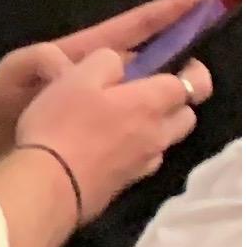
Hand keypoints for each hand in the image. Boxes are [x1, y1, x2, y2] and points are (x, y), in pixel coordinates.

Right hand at [9, 46, 210, 220]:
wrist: (49, 185)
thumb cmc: (62, 124)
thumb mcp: (76, 77)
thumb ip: (106, 61)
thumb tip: (121, 63)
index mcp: (151, 102)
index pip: (196, 83)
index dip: (193, 71)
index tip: (180, 63)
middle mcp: (159, 134)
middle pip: (188, 115)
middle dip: (176, 101)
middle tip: (146, 92)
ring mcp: (146, 163)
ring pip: (167, 140)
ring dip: (157, 128)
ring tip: (123, 121)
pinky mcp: (129, 183)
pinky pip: (145, 160)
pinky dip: (137, 150)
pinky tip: (110, 147)